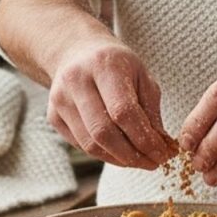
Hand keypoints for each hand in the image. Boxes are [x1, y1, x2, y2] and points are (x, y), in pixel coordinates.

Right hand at [48, 35, 172, 168]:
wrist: (78, 52)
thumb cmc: (116, 65)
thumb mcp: (142, 76)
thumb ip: (151, 111)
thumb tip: (161, 148)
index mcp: (103, 65)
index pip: (123, 111)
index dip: (145, 139)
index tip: (162, 154)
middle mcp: (76, 81)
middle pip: (103, 132)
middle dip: (132, 155)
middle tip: (152, 163)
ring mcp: (60, 100)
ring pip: (90, 144)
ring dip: (118, 159)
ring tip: (139, 161)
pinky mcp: (53, 116)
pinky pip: (81, 145)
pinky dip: (104, 155)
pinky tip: (121, 153)